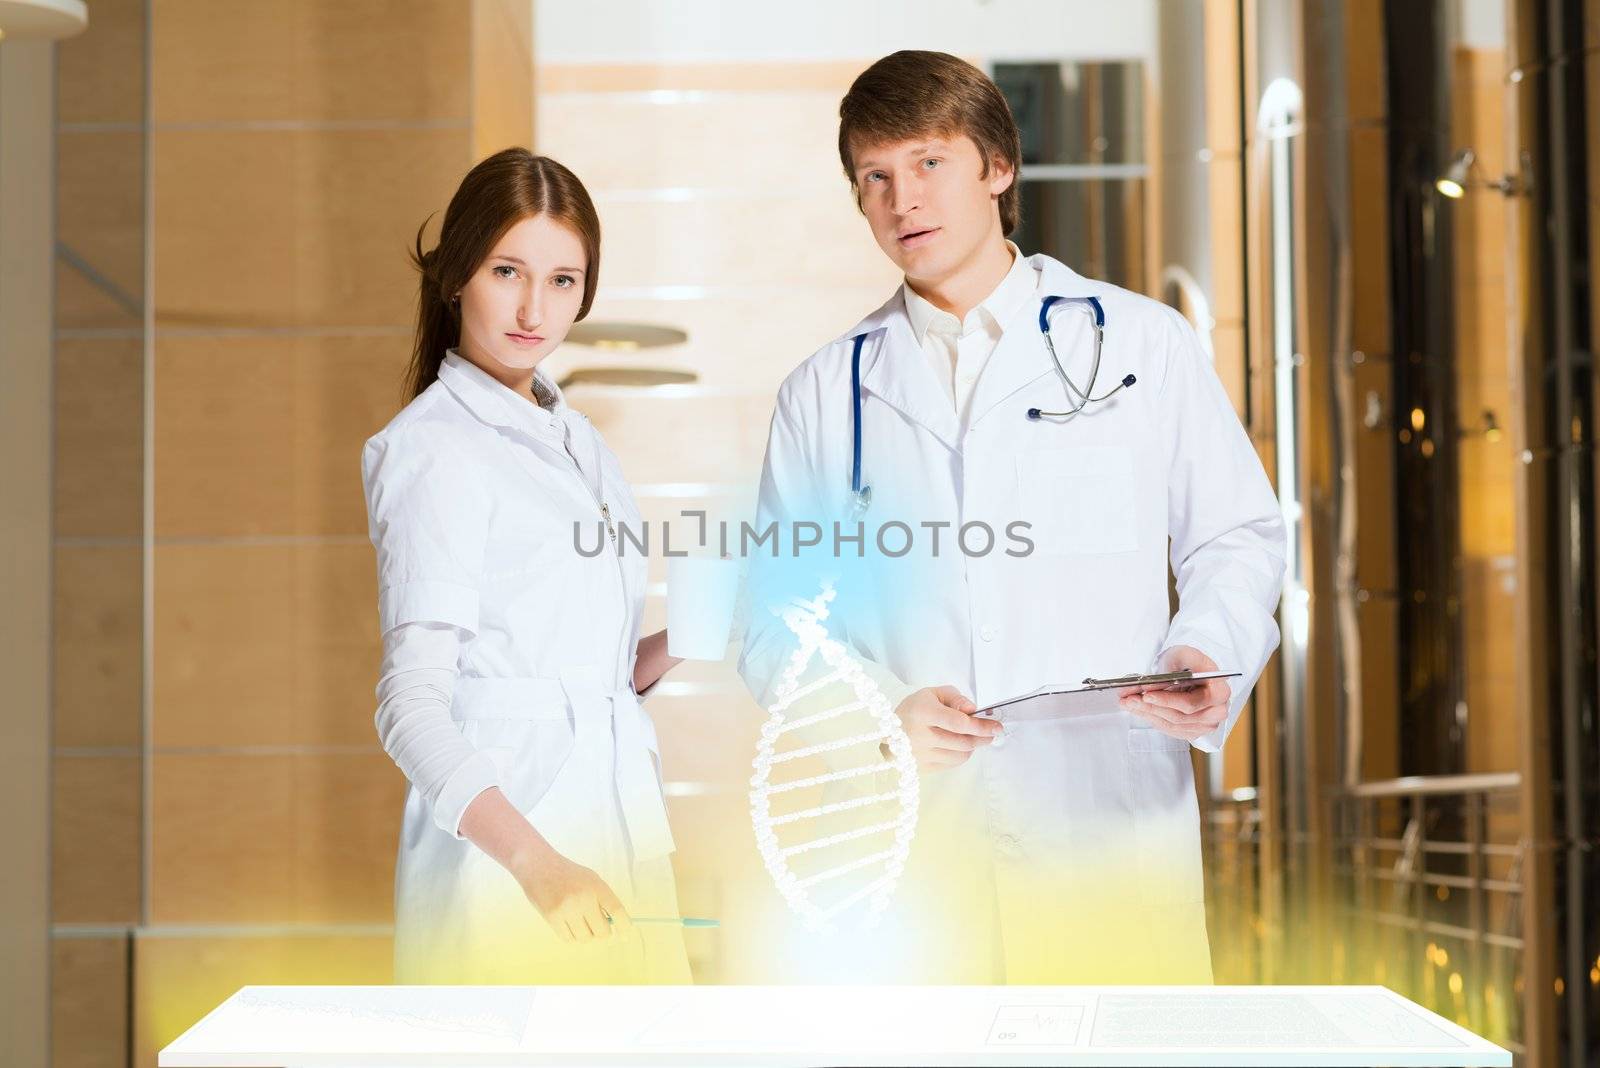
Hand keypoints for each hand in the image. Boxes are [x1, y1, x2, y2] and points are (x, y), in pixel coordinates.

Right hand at [512, 848, 633, 943]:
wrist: (538, 866)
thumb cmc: (568, 874)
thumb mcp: (591, 879)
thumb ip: (603, 899)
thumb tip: (615, 924)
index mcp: (597, 886)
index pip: (617, 910)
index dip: (624, 926)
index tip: (626, 935)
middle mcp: (584, 898)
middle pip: (602, 931)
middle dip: (603, 933)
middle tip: (598, 928)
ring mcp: (567, 909)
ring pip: (585, 938)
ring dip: (586, 935)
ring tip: (581, 924)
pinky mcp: (552, 918)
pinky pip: (569, 939)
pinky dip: (572, 936)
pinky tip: (570, 925)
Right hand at [892, 685, 1001, 770]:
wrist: (888, 731)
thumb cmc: (914, 709)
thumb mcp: (933, 694)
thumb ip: (956, 698)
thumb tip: (972, 710)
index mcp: (923, 713)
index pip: (958, 723)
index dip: (981, 726)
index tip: (997, 726)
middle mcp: (920, 736)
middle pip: (963, 742)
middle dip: (982, 737)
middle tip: (991, 732)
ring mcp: (920, 755)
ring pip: (961, 755)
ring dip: (972, 746)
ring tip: (970, 737)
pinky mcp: (922, 768)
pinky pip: (952, 764)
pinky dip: (960, 755)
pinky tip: (956, 745)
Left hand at [1119, 645, 1230, 743]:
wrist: (1194, 671)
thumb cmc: (1190, 662)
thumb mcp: (1184, 654)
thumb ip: (1172, 669)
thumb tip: (1151, 686)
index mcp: (1220, 692)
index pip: (1192, 702)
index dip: (1168, 701)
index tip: (1146, 694)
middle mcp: (1217, 712)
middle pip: (1180, 716)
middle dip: (1151, 707)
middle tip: (1129, 699)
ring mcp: (1207, 724)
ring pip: (1173, 725)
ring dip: (1148, 714)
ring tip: (1129, 703)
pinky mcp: (1194, 731)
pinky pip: (1171, 730)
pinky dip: (1153, 720)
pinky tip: (1139, 710)